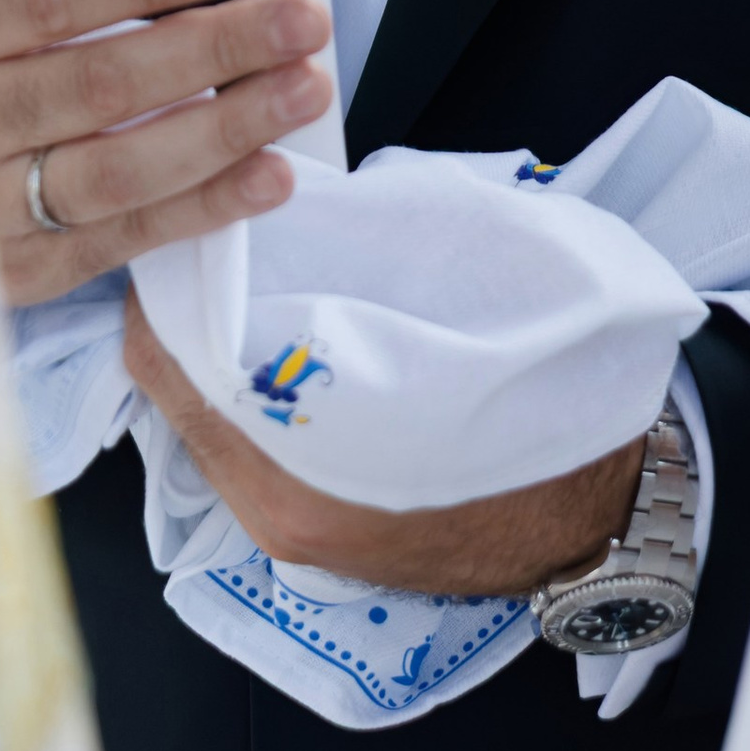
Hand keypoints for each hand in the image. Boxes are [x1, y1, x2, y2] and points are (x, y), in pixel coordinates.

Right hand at [0, 0, 335, 304]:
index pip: (42, 4)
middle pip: (96, 86)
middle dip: (213, 52)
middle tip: (300, 21)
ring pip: (116, 171)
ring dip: (224, 131)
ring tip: (303, 90)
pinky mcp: (16, 271)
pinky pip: (120, 238)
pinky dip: (201, 209)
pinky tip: (269, 175)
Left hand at [122, 289, 643, 599]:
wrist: (588, 520)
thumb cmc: (531, 417)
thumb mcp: (446, 315)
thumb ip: (359, 271)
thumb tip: (302, 214)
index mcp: (300, 464)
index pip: (173, 368)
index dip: (161, 292)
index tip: (172, 237)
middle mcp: (279, 508)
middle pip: (177, 399)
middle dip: (181, 323)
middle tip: (196, 254)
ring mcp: (291, 531)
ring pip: (207, 429)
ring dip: (211, 365)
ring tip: (230, 296)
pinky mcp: (310, 536)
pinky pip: (245, 457)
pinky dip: (247, 403)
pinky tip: (275, 356)